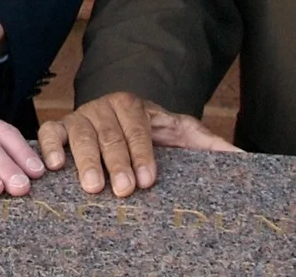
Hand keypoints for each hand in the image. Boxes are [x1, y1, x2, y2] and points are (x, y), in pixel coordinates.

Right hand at [37, 89, 237, 196]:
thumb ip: (210, 145)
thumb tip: (246, 159)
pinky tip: (53, 166)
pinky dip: (49, 146)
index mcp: (135, 105)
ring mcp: (81, 116)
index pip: (139, 130)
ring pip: (80, 135)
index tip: (147, 179)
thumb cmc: (153, 131)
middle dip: (116, 163)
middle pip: (110, 135)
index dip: (142, 154)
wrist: (121, 113)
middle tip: (123, 190)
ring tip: (92, 186)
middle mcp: (105, 107)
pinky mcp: (61, 127)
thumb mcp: (182, 133)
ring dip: (84, 160)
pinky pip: (50, 132)